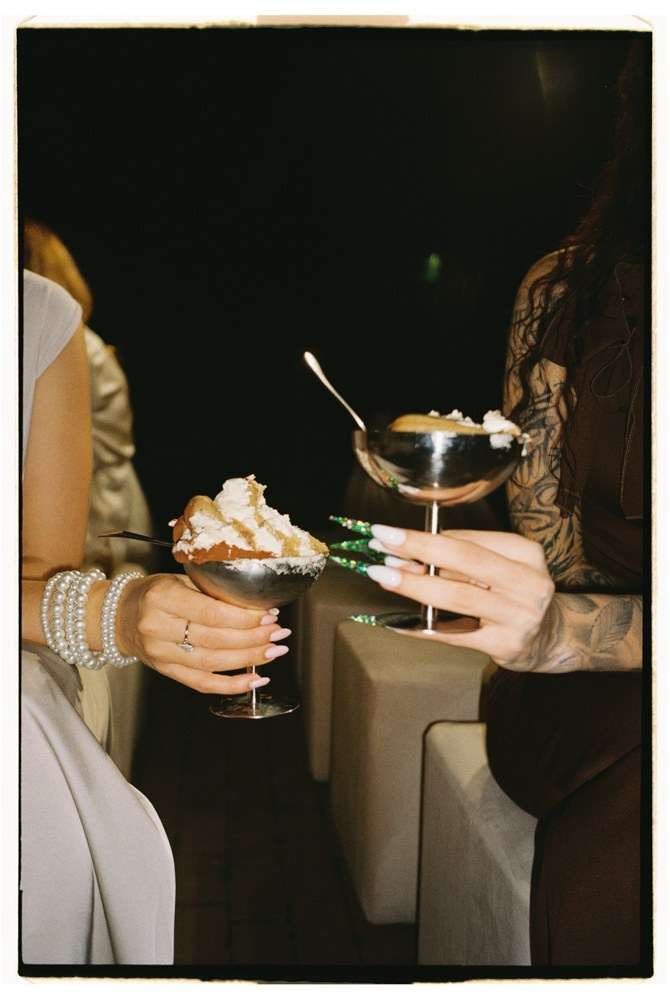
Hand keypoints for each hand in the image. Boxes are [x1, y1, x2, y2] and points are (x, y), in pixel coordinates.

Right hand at [114, 573, 290, 693]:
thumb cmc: (156, 592)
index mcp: (162, 597)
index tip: (270, 614)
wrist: (119, 615)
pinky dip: (232, 684)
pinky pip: (203, 683)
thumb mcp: (179, 579)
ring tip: (275, 650)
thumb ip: (212, 591)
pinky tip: (256, 679)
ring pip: (212, 663)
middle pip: (215, 639)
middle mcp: (158, 627)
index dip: (245, 617)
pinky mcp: (166, 671)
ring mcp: (161, 654)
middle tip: (279, 632)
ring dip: (250, 659)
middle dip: (254, 638)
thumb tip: (257, 603)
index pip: (211, 613)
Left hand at [366, 525, 554, 670]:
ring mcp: (520, 616)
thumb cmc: (513, 594)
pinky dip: (421, 628)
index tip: (390, 533)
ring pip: (459, 596)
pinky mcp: (506, 645)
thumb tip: (406, 554)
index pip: (470, 540)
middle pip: (467, 560)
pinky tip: (397, 622)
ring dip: (415, 584)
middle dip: (419, 549)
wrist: (549, 638)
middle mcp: (529, 583)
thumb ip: (459, 560)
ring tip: (384, 575)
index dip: (427, 536)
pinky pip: (455, 634)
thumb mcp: (499, 567)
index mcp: (526, 554)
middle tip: (381, 543)